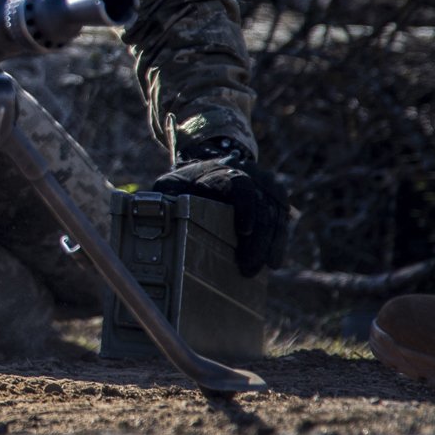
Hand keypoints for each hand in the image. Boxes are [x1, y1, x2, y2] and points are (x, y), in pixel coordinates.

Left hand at [152, 139, 289, 277]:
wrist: (211, 165)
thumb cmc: (185, 184)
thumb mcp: (170, 186)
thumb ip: (164, 200)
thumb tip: (154, 219)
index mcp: (220, 170)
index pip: (240, 185)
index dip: (246, 208)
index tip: (243, 232)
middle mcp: (249, 173)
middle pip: (260, 206)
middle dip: (256, 240)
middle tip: (247, 267)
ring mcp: (265, 184)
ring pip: (274, 215)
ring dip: (268, 245)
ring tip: (258, 269)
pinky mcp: (276, 197)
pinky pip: (281, 220)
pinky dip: (277, 242)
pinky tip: (272, 262)